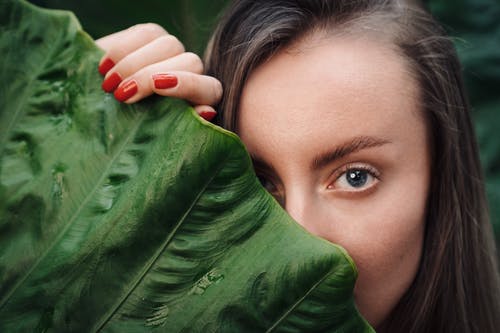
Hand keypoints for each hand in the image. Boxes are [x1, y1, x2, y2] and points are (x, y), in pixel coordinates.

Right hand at [96, 23, 221, 120]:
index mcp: (203, 100)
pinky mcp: (153, 36)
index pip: (210, 88)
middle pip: (189, 62)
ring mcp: (175, 52)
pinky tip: (103, 68)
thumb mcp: (155, 134)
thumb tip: (207, 112)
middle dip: (151, 77)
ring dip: (134, 64)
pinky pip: (145, 33)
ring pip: (167, 44)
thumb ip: (180, 125)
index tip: (158, 87)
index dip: (187, 85)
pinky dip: (121, 49)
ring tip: (108, 84)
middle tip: (121, 95)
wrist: (104, 112)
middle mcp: (194, 72)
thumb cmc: (135, 131)